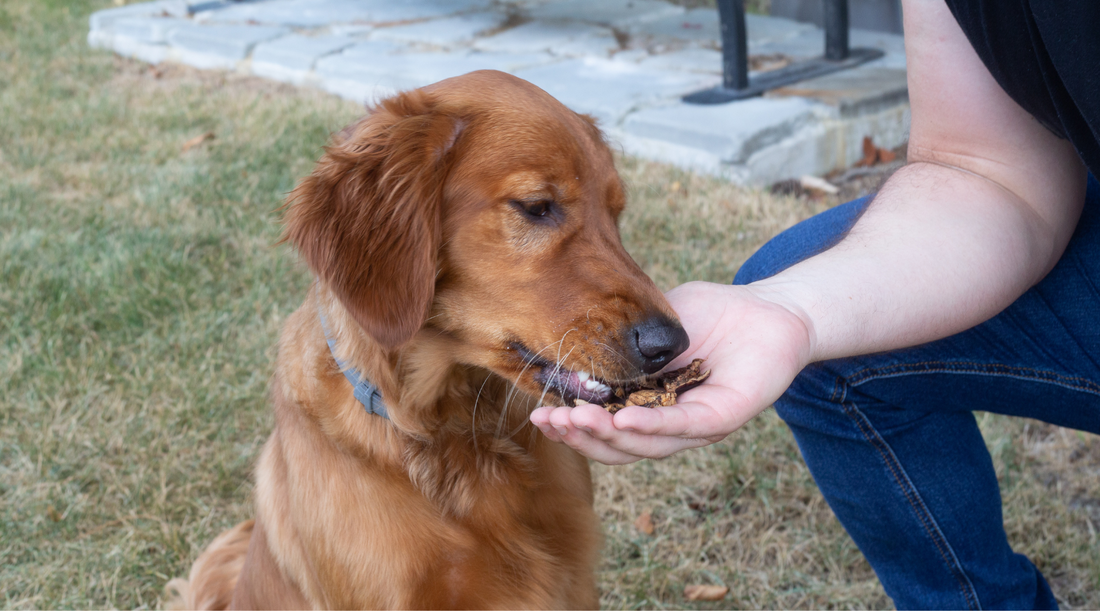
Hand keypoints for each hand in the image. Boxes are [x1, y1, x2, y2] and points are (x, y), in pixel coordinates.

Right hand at [530, 280, 814, 463]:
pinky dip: (650, 426)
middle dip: (581, 435)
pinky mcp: (723, 418)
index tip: (541, 414)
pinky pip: (682, 426)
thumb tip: (571, 347)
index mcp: (649, 406)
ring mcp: (697, 426)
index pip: (606, 427)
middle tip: (551, 420)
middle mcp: (671, 424)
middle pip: (620, 446)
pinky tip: (622, 419)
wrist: (768, 309)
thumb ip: (618, 341)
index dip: (573, 426)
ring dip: (607, 434)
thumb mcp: (651, 326)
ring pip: (646, 444)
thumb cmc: (710, 314)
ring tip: (575, 420)